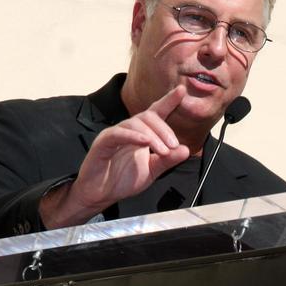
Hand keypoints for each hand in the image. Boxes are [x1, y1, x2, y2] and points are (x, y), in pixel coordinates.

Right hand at [40, 85, 189, 228]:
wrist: (100, 195)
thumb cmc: (121, 180)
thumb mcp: (151, 171)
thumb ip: (168, 161)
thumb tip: (186, 150)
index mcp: (141, 134)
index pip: (156, 113)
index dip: (168, 101)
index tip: (181, 90)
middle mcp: (129, 130)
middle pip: (149, 117)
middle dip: (164, 129)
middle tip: (173, 145)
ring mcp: (115, 134)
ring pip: (136, 124)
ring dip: (153, 136)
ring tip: (163, 151)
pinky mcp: (103, 142)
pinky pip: (119, 134)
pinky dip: (133, 136)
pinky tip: (145, 142)